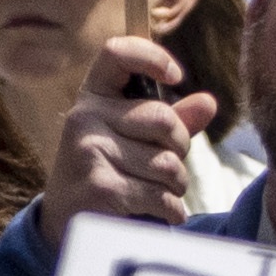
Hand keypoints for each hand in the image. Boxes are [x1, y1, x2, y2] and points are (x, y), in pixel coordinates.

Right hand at [54, 35, 223, 222]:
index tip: (176, 77)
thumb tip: (209, 102)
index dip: (152, 56)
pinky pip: (160, 194)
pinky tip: (163, 212)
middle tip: (171, 165)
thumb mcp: (134, 138)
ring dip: (177, 184)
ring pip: (167, 163)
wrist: (67, 223)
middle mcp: (84, 118)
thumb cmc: (108, 172)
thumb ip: (173, 120)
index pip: (116, 52)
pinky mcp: (100, 187)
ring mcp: (89, 151)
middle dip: (180, 147)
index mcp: (93, 97)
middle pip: (163, 119)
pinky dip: (172, 209)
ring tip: (162, 191)